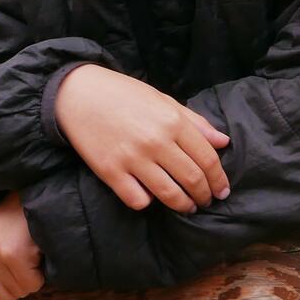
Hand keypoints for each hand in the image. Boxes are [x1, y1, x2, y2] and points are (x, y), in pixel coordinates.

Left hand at [0, 192, 43, 299]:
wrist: (39, 188)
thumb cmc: (26, 213)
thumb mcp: (2, 234)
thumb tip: (6, 294)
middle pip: (4, 296)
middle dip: (22, 286)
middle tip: (30, 262)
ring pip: (21, 291)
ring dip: (33, 278)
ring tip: (34, 251)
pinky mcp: (12, 254)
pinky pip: (33, 283)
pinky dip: (42, 273)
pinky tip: (40, 251)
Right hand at [53, 64, 229, 212]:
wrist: (76, 93)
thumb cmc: (121, 94)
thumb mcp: (161, 99)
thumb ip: (193, 121)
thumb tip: (223, 142)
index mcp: (172, 121)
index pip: (208, 159)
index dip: (219, 179)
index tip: (222, 190)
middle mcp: (156, 141)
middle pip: (193, 180)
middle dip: (204, 196)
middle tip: (205, 201)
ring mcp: (132, 158)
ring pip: (170, 195)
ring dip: (183, 206)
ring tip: (185, 206)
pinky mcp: (110, 171)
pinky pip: (139, 200)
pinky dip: (148, 202)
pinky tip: (149, 196)